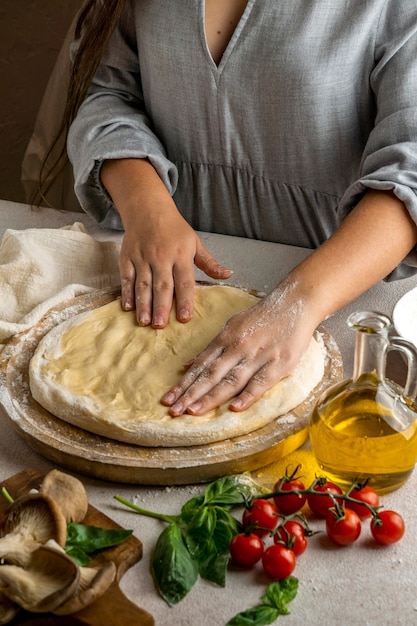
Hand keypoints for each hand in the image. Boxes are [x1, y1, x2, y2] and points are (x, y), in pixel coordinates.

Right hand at [101, 158, 232, 326]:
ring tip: (144, 322)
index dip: (184, 300)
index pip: (184, 281)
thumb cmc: (174, 228)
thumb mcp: (195, 242)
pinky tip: (128, 308)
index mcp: (181, 255)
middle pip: (162, 286)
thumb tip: (228, 275)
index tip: (184, 318)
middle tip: (160, 325)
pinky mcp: (127, 258)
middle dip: (161, 307)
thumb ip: (209, 263)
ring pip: (143, 284)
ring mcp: (142, 258)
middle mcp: (161, 257)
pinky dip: (126, 293)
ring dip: (143, 304)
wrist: (147, 209)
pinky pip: (126, 278)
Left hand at [161, 277, 317, 414]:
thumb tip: (188, 364)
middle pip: (210, 375)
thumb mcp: (232, 326)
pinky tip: (234, 408)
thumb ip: (212, 348)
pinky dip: (247, 395)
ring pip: (230, 380)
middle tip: (173, 410)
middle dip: (190, 393)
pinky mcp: (279, 364)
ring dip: (210, 397)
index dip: (184, 383)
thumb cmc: (262, 317)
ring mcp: (258, 356)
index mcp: (226, 338)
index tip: (168, 399)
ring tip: (193, 411)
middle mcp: (238, 347)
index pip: (200, 365)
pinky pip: (260, 382)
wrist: (294, 303)